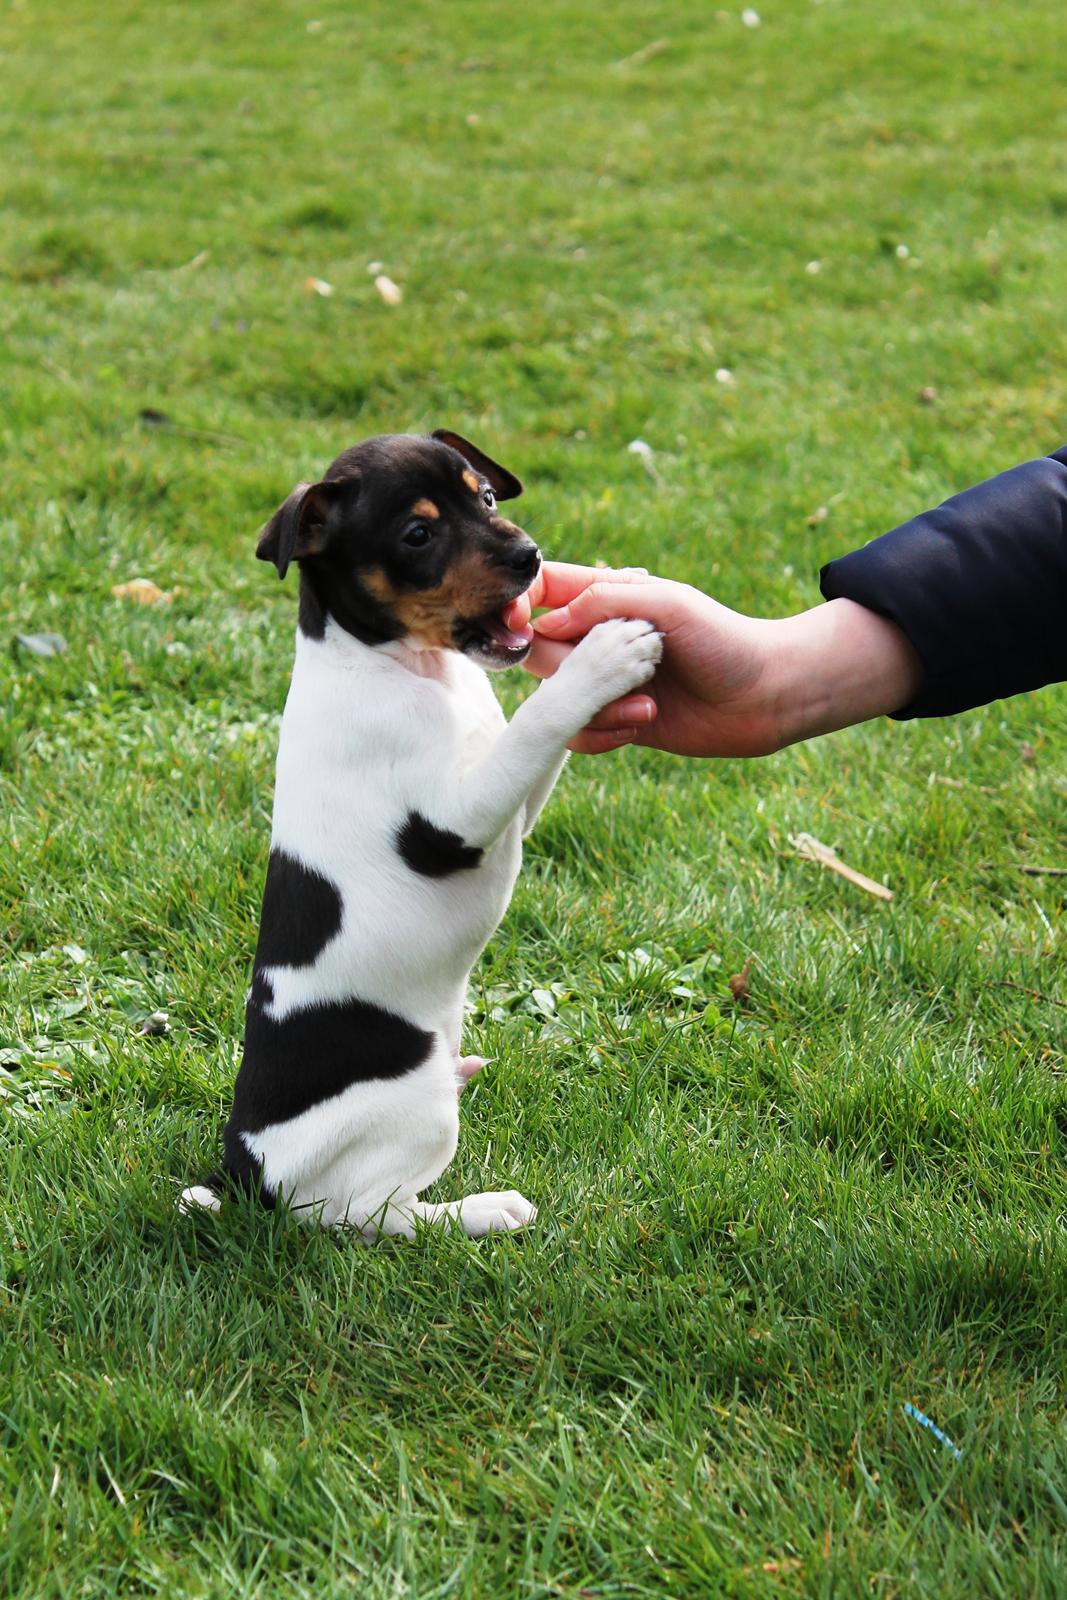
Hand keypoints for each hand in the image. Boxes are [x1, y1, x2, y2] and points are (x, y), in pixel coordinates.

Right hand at [505, 562, 923, 756]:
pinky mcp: (617, 723)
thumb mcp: (669, 604)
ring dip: (595, 707)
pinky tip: (644, 724)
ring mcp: (605, 684)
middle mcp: (598, 640)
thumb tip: (546, 622)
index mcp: (607, 599)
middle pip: (538, 651)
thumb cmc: (725, 640)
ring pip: (556, 699)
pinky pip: (578, 735)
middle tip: (618, 672)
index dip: (516, 604)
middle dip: (569, 669)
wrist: (769, 697)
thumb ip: (605, 601)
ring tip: (647, 703)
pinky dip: (602, 734)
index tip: (516, 624)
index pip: (541, 592)